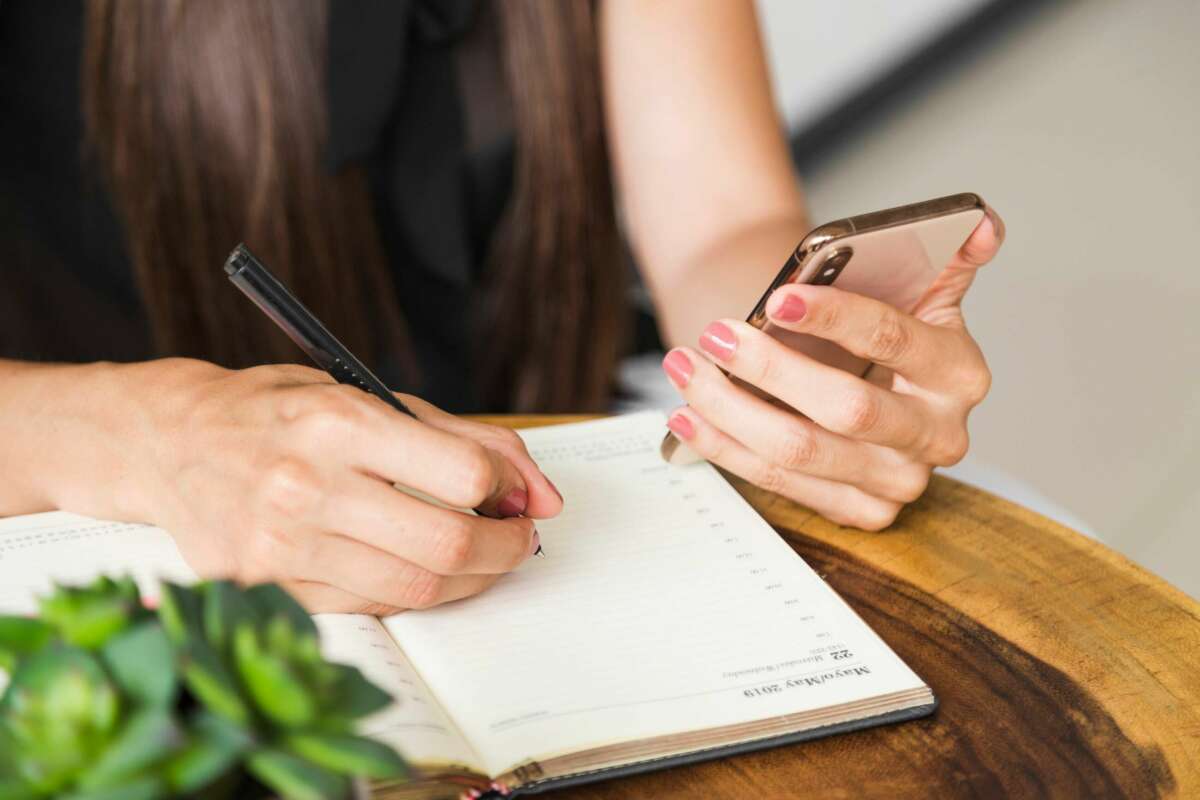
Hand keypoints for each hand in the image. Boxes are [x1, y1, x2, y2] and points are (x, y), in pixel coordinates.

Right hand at [125, 361, 561, 613]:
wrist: (167, 442)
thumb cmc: (278, 412)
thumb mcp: (369, 396)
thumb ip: (466, 439)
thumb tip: (543, 495)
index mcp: (338, 423)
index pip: (462, 472)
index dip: (507, 487)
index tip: (513, 493)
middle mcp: (305, 486)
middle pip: (447, 543)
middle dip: (505, 547)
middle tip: (517, 538)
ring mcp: (280, 545)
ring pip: (415, 589)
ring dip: (469, 578)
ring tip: (476, 554)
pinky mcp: (265, 588)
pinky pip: (370, 606)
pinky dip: (413, 592)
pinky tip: (417, 567)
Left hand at [661, 208, 1004, 529]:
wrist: (863, 385)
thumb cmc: (877, 333)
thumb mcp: (917, 290)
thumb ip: (945, 253)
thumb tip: (982, 223)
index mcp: (960, 372)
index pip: (893, 340)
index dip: (834, 317)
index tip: (777, 297)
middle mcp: (939, 435)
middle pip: (846, 407)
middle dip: (771, 368)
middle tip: (715, 335)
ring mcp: (900, 481)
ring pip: (801, 451)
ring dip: (731, 409)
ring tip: (685, 368)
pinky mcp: (862, 511)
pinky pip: (780, 483)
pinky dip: (726, 448)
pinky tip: (689, 417)